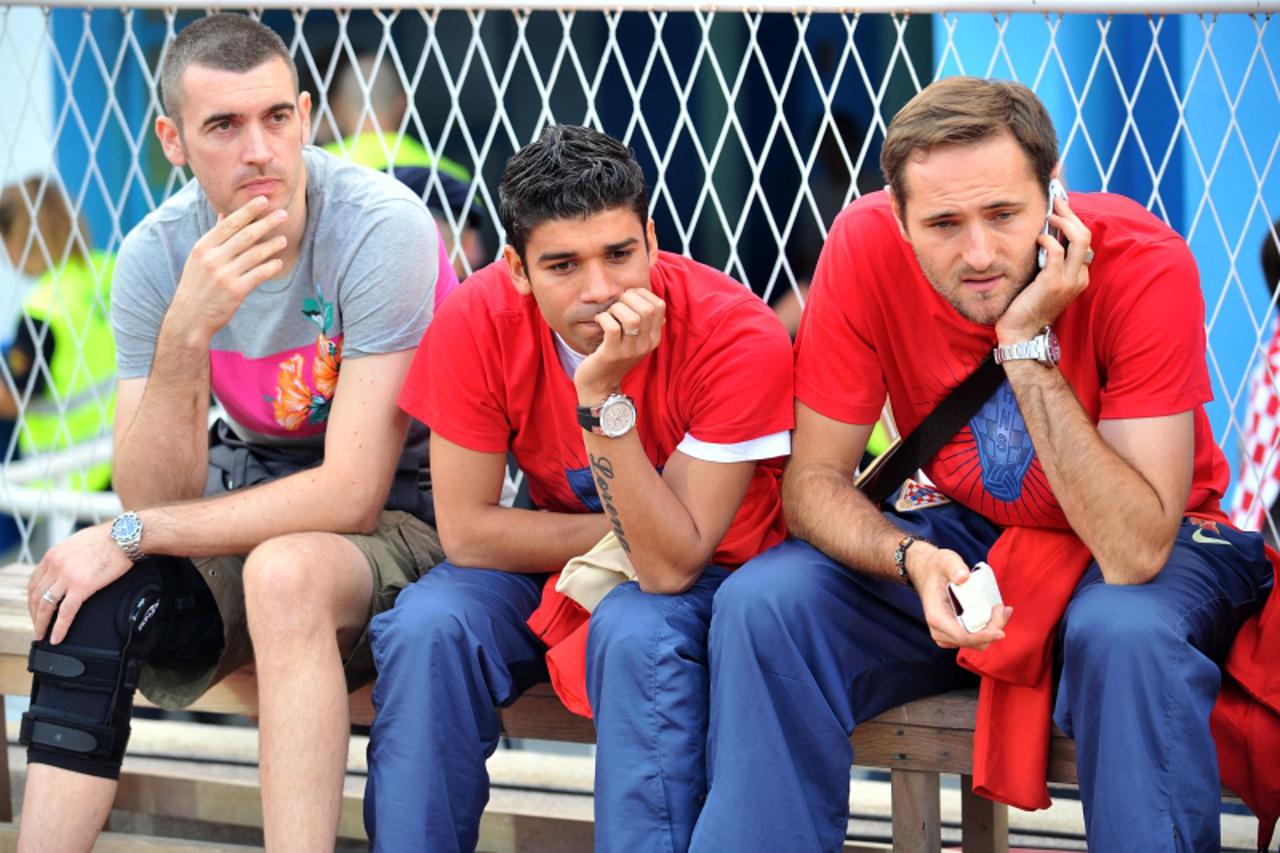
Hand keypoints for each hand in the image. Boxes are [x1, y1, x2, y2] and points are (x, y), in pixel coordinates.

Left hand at [28, 523, 133, 643]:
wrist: (126, 536)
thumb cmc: (109, 537)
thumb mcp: (78, 542)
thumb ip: (67, 556)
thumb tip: (67, 566)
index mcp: (53, 555)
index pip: (34, 582)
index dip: (32, 599)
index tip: (35, 609)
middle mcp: (56, 565)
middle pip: (36, 595)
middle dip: (34, 614)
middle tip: (37, 626)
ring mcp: (67, 576)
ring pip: (46, 606)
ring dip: (42, 624)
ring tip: (42, 635)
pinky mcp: (82, 586)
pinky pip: (66, 612)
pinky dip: (59, 628)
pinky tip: (57, 638)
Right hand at [167, 195, 288, 343]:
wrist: (190, 318)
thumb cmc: (196, 286)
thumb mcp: (198, 259)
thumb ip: (214, 238)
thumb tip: (223, 215)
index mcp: (203, 247)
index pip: (228, 224)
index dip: (247, 211)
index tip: (263, 201)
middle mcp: (213, 258)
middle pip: (245, 235)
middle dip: (266, 223)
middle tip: (283, 214)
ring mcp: (224, 274)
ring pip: (254, 254)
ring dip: (272, 245)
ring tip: (283, 240)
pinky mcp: (236, 291)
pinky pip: (258, 274)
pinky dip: (270, 267)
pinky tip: (278, 263)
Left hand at [574, 289, 665, 401]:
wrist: (600, 386)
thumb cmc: (613, 356)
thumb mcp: (633, 340)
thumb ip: (641, 321)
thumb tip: (642, 293)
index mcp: (653, 338)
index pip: (659, 305)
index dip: (642, 294)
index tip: (628, 298)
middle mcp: (645, 344)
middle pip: (647, 309)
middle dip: (628, 298)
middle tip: (616, 305)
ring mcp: (629, 351)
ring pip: (631, 317)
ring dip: (616, 309)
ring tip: (608, 314)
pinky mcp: (612, 354)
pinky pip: (612, 327)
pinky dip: (603, 318)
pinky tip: (599, 320)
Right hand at [906, 543, 1011, 650]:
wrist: (928, 573)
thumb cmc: (937, 568)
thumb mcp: (945, 561)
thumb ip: (954, 567)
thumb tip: (964, 577)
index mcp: (936, 616)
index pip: (961, 635)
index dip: (982, 637)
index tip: (1001, 632)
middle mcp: (940, 630)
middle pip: (973, 641)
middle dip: (993, 629)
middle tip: (1002, 608)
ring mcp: (947, 634)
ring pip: (976, 643)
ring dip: (993, 629)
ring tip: (1002, 610)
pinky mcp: (955, 633)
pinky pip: (975, 638)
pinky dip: (988, 629)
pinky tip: (996, 614)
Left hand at [996, 193, 1093, 343]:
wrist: (1021, 333)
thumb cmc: (1026, 306)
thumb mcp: (1042, 280)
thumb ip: (1048, 261)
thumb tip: (1043, 235)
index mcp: (1079, 276)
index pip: (1084, 241)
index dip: (1073, 220)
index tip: (1059, 206)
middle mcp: (1079, 277)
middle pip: (1085, 235)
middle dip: (1071, 214)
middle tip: (1056, 201)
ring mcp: (1069, 281)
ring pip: (1079, 239)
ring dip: (1064, 221)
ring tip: (1050, 214)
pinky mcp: (1053, 283)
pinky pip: (1057, 252)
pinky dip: (1048, 239)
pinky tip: (1038, 237)